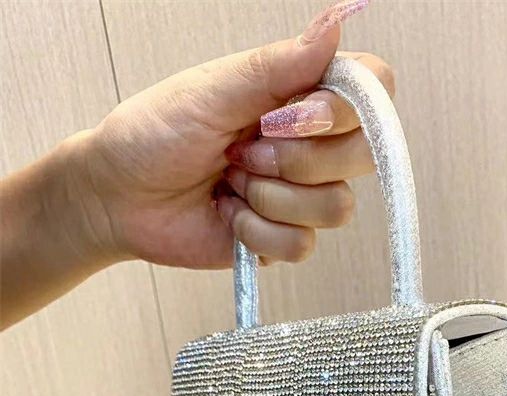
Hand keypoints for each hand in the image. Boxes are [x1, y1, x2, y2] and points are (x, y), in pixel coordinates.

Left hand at [78, 0, 391, 268]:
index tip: (289, 116)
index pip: (373, 90)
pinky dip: (257, 231)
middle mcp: (311, 143)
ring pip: (335, 207)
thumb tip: (335, 23)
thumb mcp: (214, 89)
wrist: (118, 197)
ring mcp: (301, 194)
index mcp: (300, 94)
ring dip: (270, 197)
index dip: (344, 110)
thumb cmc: (155, 132)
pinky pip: (302, 244)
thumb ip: (279, 64)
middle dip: (296, 159)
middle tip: (241, 151)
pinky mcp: (285, 238)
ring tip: (229, 182)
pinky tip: (227, 214)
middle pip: (364, 156)